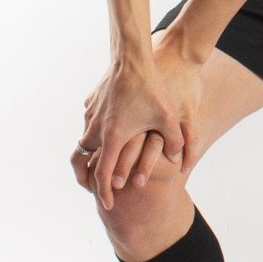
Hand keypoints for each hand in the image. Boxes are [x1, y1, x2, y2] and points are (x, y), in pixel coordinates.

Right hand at [74, 31, 201, 210]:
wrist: (133, 57)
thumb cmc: (153, 88)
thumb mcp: (169, 118)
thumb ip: (175, 143)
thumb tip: (179, 160)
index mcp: (113, 138)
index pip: (103, 174)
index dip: (104, 193)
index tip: (108, 204)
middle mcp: (97, 128)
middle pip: (83, 160)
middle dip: (86, 177)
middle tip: (93, 187)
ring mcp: (91, 114)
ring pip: (84, 140)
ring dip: (90, 154)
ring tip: (100, 162)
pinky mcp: (92, 101)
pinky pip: (89, 122)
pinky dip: (94, 133)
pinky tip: (106, 132)